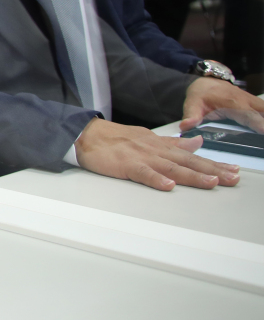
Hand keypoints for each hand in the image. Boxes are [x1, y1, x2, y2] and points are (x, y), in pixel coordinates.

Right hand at [74, 118, 238, 190]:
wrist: (85, 134)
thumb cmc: (114, 138)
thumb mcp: (148, 137)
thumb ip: (173, 142)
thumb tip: (197, 143)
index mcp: (160, 145)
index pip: (192, 155)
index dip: (213, 163)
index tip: (233, 170)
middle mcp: (155, 150)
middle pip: (187, 161)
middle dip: (211, 170)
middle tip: (232, 178)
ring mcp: (141, 157)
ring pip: (170, 167)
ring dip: (191, 175)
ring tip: (210, 182)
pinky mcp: (125, 164)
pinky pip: (142, 172)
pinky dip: (155, 179)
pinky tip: (168, 185)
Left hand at [180, 76, 263, 132]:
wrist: (204, 83)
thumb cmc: (200, 95)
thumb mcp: (192, 104)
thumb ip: (191, 116)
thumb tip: (186, 126)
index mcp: (232, 102)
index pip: (248, 115)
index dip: (258, 123)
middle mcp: (245, 100)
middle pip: (262, 111)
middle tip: (263, 132)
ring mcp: (251, 100)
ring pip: (263, 109)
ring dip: (263, 118)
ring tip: (261, 131)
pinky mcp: (253, 102)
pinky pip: (263, 110)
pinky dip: (262, 116)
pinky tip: (260, 127)